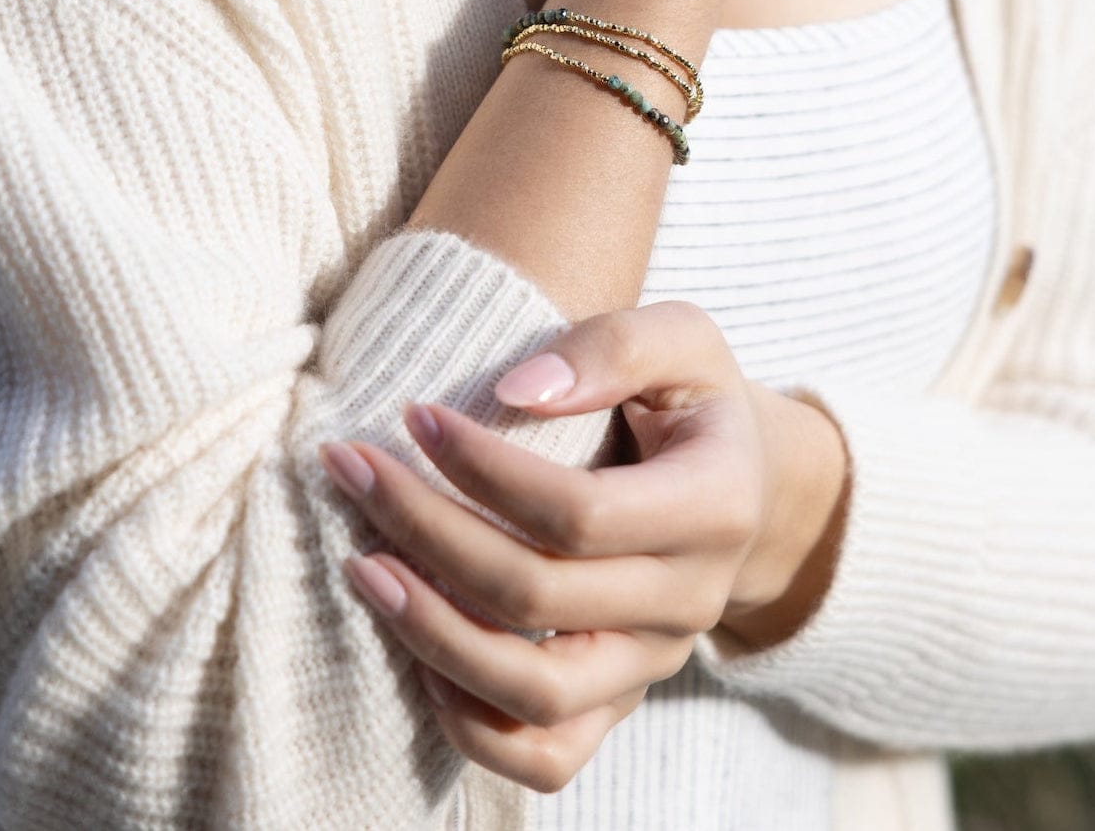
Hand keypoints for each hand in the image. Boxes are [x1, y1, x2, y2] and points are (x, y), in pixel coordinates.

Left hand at [317, 301, 847, 791]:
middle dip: (426, 529)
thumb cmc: (692, 398)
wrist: (740, 481)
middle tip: (354, 468)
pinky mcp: (623, 699)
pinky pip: (546, 755)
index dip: (484, 470)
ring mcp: (655, 661)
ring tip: (359, 565)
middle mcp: (691, 599)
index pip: (579, 512)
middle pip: (537, 595)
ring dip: (430, 633)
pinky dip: (470, 723)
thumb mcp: (681, 338)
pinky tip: (414, 650)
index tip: (415, 416)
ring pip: (536, 693)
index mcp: (716, 506)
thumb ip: (613, 347)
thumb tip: (515, 392)